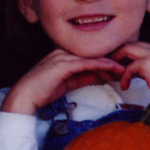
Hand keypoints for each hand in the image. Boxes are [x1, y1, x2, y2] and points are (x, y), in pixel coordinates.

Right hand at [1, 49, 124, 114]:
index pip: (87, 57)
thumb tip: (97, 76)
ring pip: (90, 58)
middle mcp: (61, 53)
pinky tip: (112, 68)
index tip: (117, 69)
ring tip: (123, 69)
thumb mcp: (66, 84)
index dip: (103, 62)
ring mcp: (61, 57)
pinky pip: (86, 63)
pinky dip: (101, 65)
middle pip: (90, 55)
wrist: (25, 96)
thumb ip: (81, 78)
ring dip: (108, 63)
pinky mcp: (62, 65)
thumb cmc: (41, 92)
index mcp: (61, 56)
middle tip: (124, 68)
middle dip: (108, 61)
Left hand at [111, 42, 149, 104]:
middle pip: (130, 44)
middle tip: (109, 66)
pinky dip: (124, 77)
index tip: (116, 64)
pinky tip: (125, 87)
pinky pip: (128, 68)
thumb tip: (128, 67)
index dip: (124, 53)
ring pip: (126, 50)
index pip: (137, 44)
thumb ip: (145, 67)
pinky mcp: (149, 64)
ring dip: (117, 62)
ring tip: (113, 74)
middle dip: (117, 54)